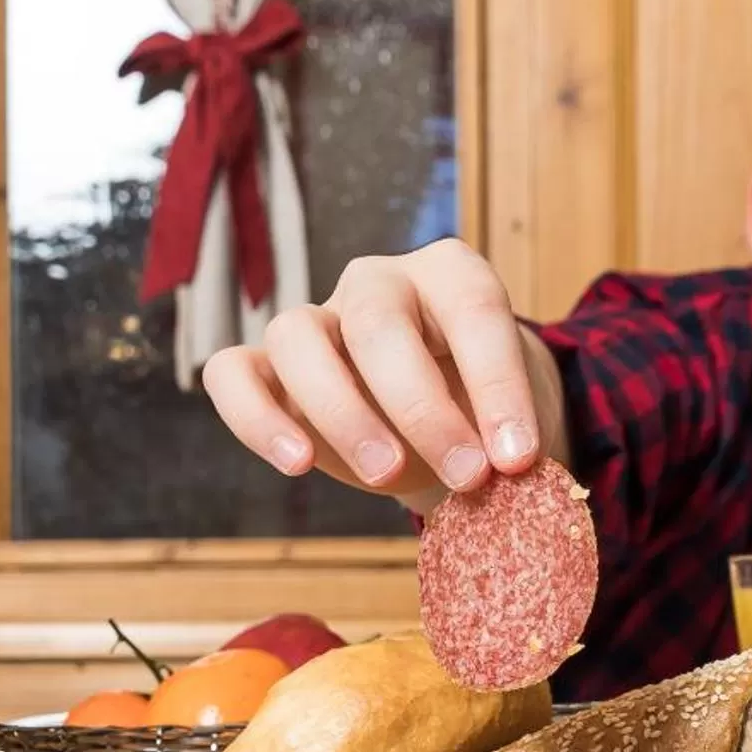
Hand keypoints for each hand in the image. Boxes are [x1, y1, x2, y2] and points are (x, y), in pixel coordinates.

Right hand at [201, 238, 567, 514]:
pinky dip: (255, 418)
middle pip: (377, 322)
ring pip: (296, 337)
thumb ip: (511, 438)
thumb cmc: (481, 412)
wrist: (446, 426)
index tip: (519, 459)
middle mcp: (377, 284)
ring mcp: (316, 320)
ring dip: (341, 411)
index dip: (498, 385)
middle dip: (423, 406)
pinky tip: (298, 465)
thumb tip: (513, 476)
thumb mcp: (512, 418)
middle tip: (466, 475)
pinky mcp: (266, 368)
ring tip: (386, 476)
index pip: (473, 309)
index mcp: (449, 274)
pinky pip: (232, 373)